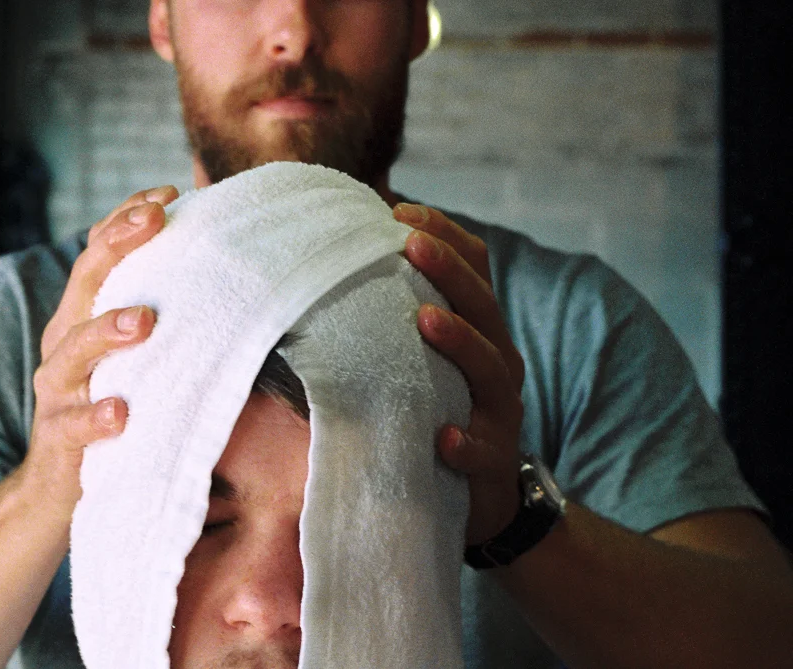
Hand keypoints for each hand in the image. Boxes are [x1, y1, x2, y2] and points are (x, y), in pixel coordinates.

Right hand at [19, 185, 179, 518]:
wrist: (58, 484)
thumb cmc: (107, 406)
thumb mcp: (128, 356)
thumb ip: (154, 318)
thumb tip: (218, 276)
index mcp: (82, 317)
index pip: (99, 253)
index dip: (126, 218)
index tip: (169, 192)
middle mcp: (64, 345)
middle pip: (85, 282)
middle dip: (117, 245)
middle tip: (154, 220)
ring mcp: (58, 391)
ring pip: (74, 351)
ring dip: (107, 330)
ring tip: (144, 321)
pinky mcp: (60, 438)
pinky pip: (74, 425)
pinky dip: (96, 418)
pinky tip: (121, 413)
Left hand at [393, 203, 524, 545]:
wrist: (482, 499)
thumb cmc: (442, 413)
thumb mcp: (428, 362)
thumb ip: (403, 319)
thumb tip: (339, 270)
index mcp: (482, 332)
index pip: (477, 271)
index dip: (447, 237)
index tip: (400, 212)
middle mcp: (499, 364)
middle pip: (484, 307)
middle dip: (449, 272)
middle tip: (410, 243)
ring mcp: (500, 414)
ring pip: (490, 371)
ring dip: (460, 342)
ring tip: (424, 320)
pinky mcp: (492, 464)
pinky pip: (485, 451)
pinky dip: (467, 443)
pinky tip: (444, 438)